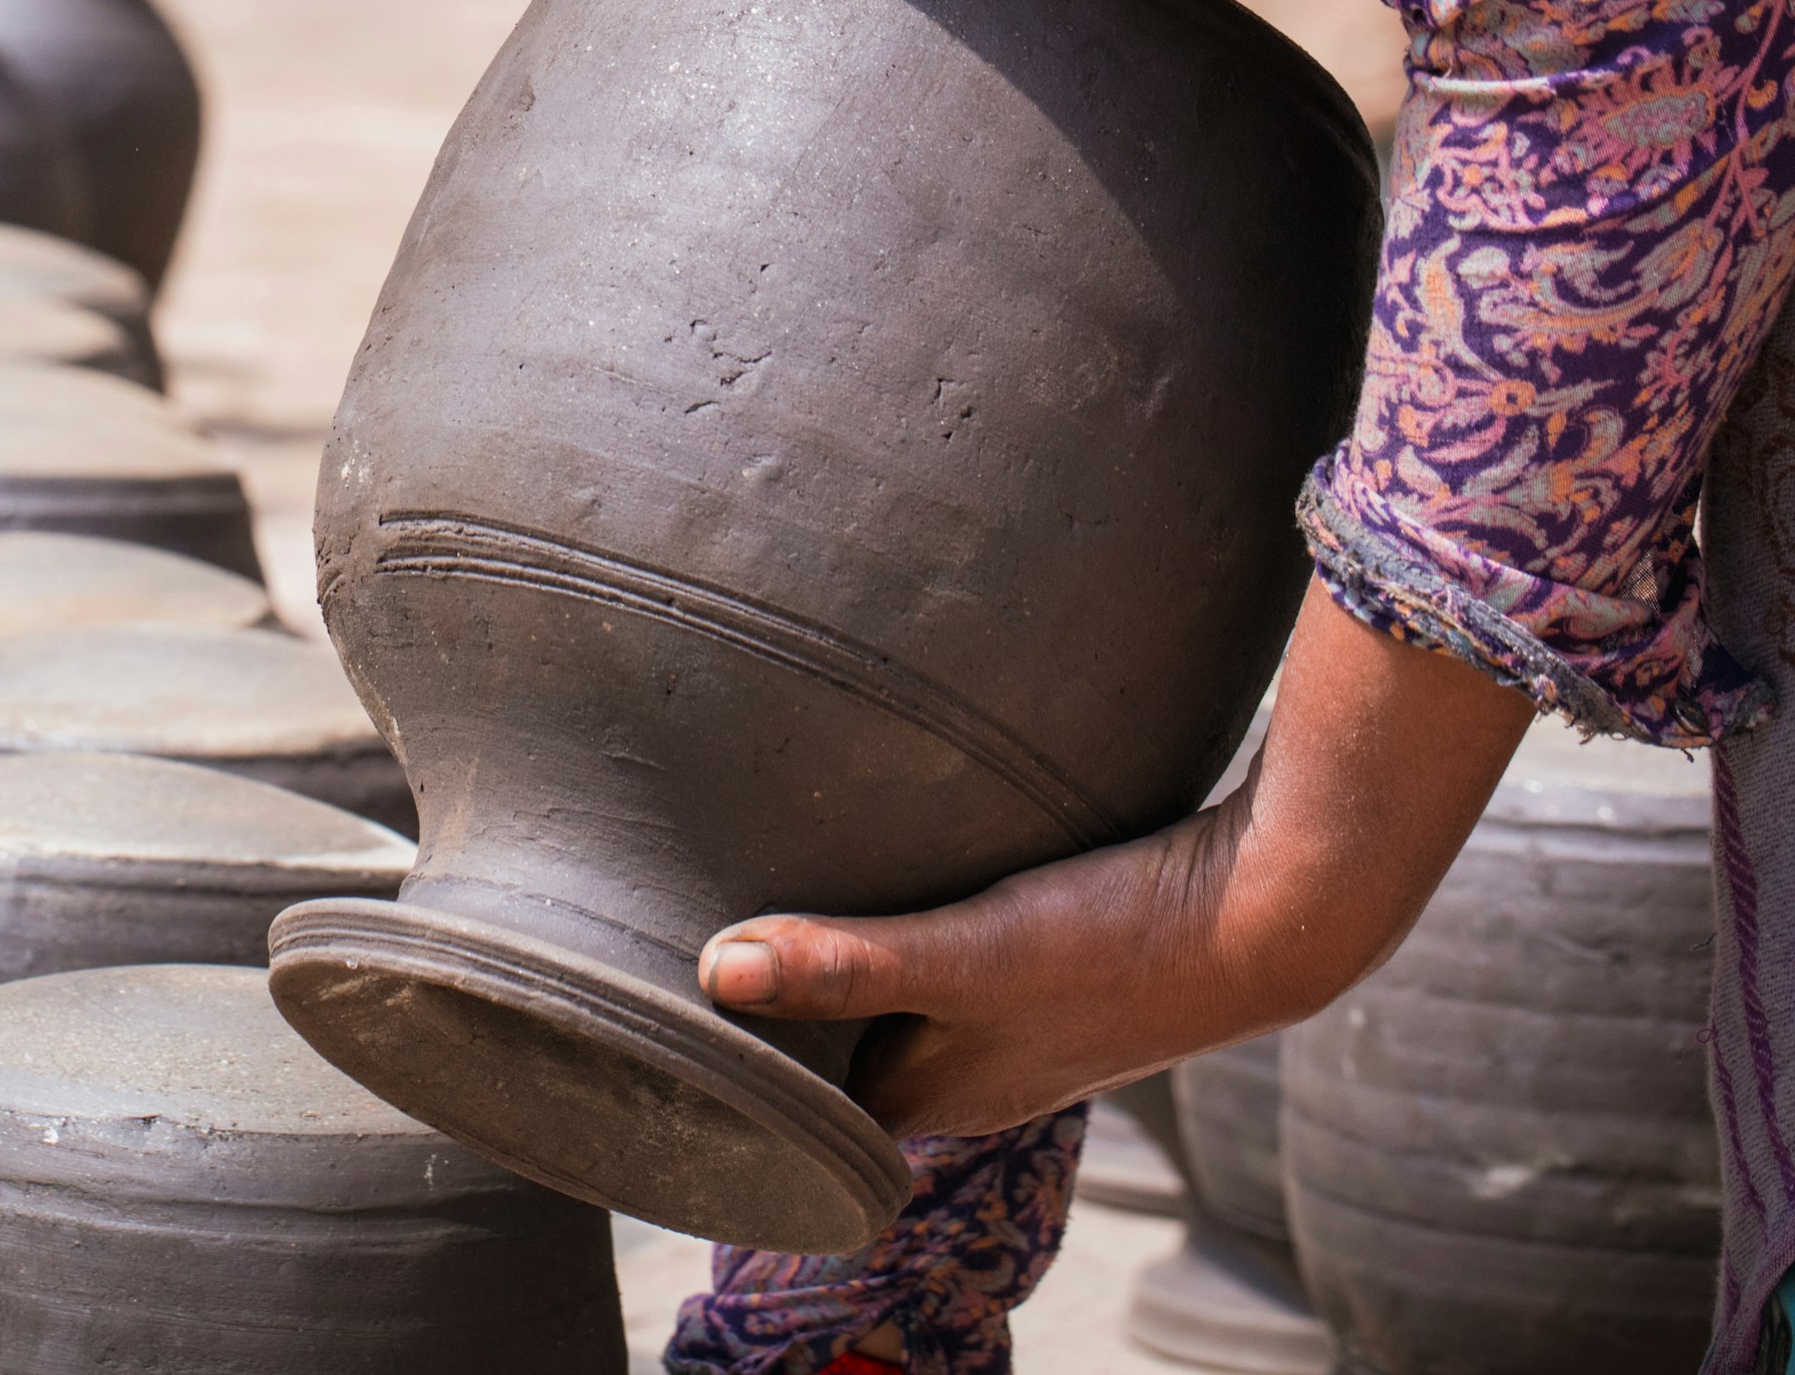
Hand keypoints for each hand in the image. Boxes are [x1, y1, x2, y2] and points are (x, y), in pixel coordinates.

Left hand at [695, 584, 1534, 1137]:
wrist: (1280, 910)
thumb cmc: (1125, 945)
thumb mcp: (970, 952)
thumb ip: (849, 966)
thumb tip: (715, 974)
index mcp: (942, 1095)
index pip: (809, 1104)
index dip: (743, 1064)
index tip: (670, 1004)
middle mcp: (974, 1066)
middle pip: (844, 1044)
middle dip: (779, 999)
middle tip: (689, 916)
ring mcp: (1016, 1013)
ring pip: (898, 992)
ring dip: (841, 949)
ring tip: (756, 872)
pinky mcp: (1053, 954)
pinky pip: (950, 944)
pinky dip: (906, 912)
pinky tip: (881, 847)